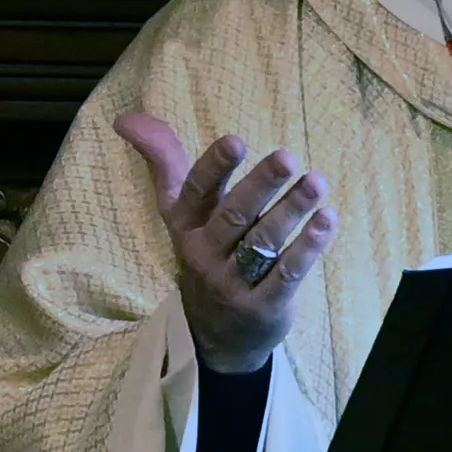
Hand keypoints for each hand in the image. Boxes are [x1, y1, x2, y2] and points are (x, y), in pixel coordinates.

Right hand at [120, 112, 332, 373]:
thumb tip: (125, 117)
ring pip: (263, 242)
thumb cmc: (204, 251)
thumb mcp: (178, 210)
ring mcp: (233, 283)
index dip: (215, 167)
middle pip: (233, 215)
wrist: (213, 334)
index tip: (236, 141)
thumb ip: (162, 160)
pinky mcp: (263, 306)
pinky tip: (326, 220)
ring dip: (292, 210)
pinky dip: (308, 247)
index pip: (196, 192)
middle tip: (287, 157)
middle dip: (260, 185)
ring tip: (317, 182)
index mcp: (185, 224)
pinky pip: (287, 274)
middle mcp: (205, 253)